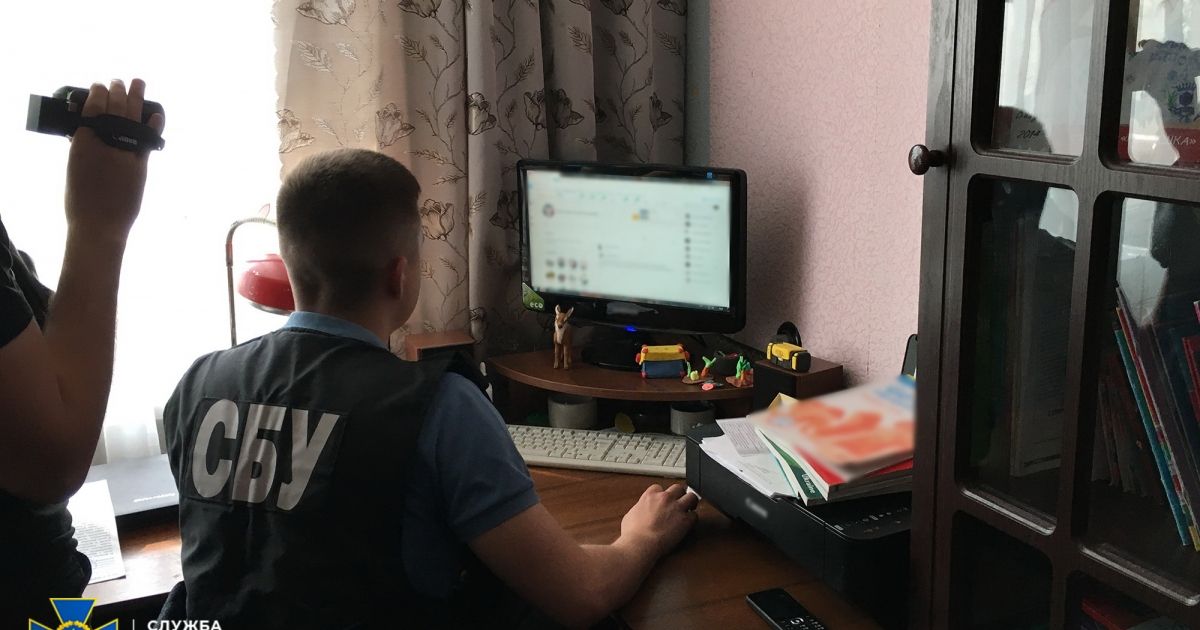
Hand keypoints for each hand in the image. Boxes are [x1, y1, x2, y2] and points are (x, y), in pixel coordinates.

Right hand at [64, 79, 165, 241]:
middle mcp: (104, 143)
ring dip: (136, 98)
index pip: (92, 108)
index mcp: (83, 142)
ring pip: (132, 118)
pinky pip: (148, 140)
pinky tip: (156, 114)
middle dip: (119, 91)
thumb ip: (84, 149)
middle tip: (121, 81)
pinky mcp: (140, 166)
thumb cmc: (82, 201)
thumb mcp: (75, 169)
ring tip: (138, 83)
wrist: (99, 226)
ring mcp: (124, 153)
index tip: (101, 85)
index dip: (98, 93)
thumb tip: (87, 134)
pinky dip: (153, 125)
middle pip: (114, 108)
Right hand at [619, 483, 698, 557]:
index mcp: (650, 495)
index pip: (659, 487)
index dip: (662, 495)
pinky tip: (688, 524)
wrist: (640, 544)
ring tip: (689, 509)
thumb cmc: (633, 534)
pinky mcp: (685, 520)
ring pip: (691, 496)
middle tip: (679, 502)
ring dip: (690, 502)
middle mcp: (665, 498)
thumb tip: (641, 511)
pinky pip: (695, 515)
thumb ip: (639, 509)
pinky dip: (692, 519)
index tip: (663, 501)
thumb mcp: (630, 515)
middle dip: (679, 495)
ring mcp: (676, 508)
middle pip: (678, 488)